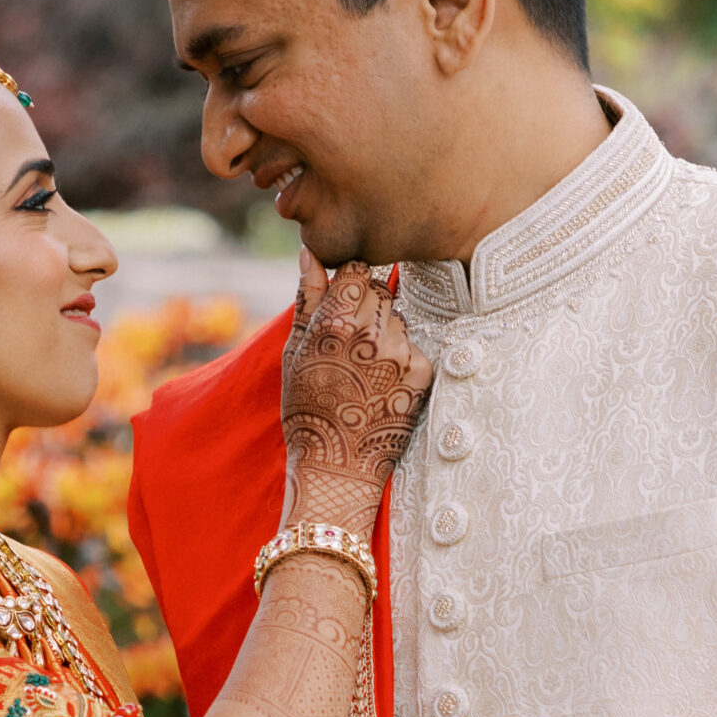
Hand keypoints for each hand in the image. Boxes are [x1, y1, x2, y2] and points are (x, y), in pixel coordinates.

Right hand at [279, 253, 431, 522]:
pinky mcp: (422, 373)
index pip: (358, 271)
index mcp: (335, 322)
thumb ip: (307, 297)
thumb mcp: (294, 351)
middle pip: (381, 291)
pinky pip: (413, 346)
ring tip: (364, 370)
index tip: (344, 307)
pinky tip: (381, 384)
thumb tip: (311, 251)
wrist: (336, 465)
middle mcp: (371, 333)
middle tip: (351, 346)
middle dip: (367, 308)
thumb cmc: (307, 407)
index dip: (350, 285)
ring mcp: (400, 353)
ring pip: (398, 318)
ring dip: (385, 333)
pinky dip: (400, 359)